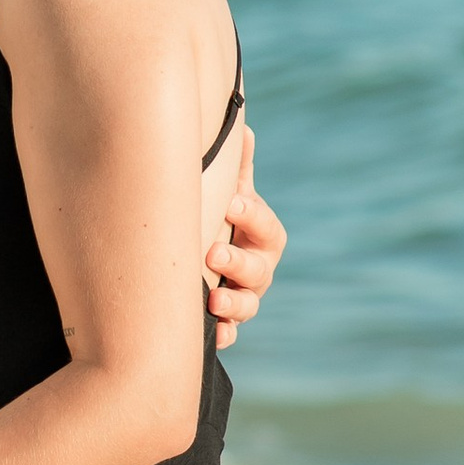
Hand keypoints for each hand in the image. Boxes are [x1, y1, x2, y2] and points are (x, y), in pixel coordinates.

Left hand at [203, 124, 285, 350]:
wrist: (196, 259)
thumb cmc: (217, 219)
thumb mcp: (225, 193)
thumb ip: (235, 168)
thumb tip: (242, 128)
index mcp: (259, 235)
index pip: (267, 227)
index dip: (253, 216)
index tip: (232, 203)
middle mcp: (257, 269)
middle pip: (259, 270)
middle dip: (239, 263)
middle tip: (212, 253)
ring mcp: (243, 298)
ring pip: (247, 306)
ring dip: (233, 305)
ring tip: (212, 300)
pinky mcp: (223, 323)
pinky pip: (227, 335)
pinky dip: (221, 336)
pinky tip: (213, 335)